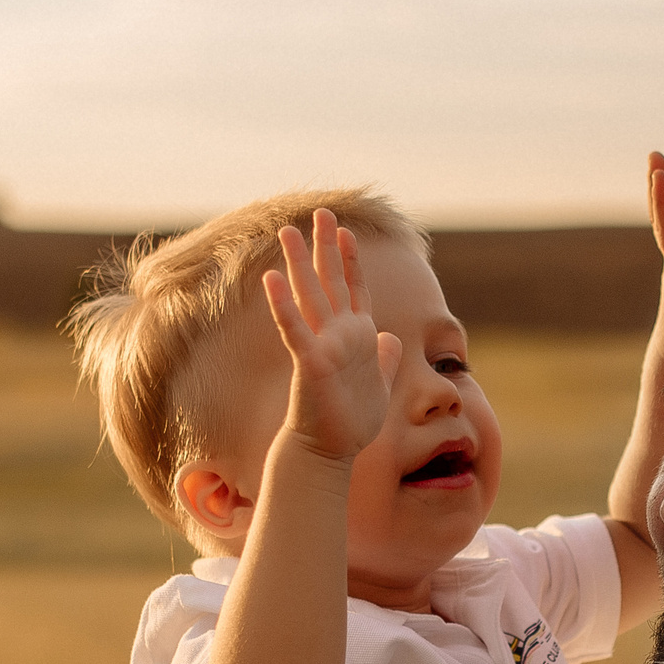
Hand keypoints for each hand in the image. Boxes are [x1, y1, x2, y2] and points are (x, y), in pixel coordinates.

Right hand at [266, 208, 402, 462]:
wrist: (331, 451)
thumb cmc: (351, 421)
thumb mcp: (379, 384)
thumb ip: (385, 359)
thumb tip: (391, 337)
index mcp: (357, 337)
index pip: (354, 289)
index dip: (351, 260)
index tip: (348, 231)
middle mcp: (337, 335)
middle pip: (330, 282)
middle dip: (327, 247)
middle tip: (323, 213)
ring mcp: (321, 345)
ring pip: (309, 296)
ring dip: (299, 264)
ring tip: (289, 231)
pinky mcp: (309, 362)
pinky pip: (294, 329)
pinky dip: (283, 305)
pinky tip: (272, 278)